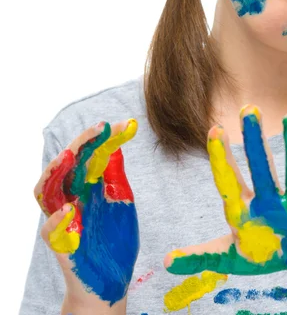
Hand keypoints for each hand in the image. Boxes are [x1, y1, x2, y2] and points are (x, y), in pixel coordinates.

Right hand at [34, 119, 139, 306]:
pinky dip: (56, 219)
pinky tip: (70, 210)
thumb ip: (115, 174)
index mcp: (88, 185)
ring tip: (70, 157)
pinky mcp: (60, 244)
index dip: (105, 138)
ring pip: (45, 191)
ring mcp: (62, 218)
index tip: (127, 125)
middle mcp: (71, 196)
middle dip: (80, 144)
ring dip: (55, 172)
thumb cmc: (115, 237)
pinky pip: (49, 230)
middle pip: (65, 165)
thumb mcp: (121, 199)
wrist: (113, 276)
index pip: (90, 154)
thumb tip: (115, 143)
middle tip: (99, 128)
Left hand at [164, 105, 286, 277]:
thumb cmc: (266, 251)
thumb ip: (202, 257)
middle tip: (248, 108)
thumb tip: (164, 262)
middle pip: (261, 167)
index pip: (230, 181)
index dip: (221, 158)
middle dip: (254, 141)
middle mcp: (271, 201)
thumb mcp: (231, 259)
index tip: (213, 129)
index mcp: (247, 209)